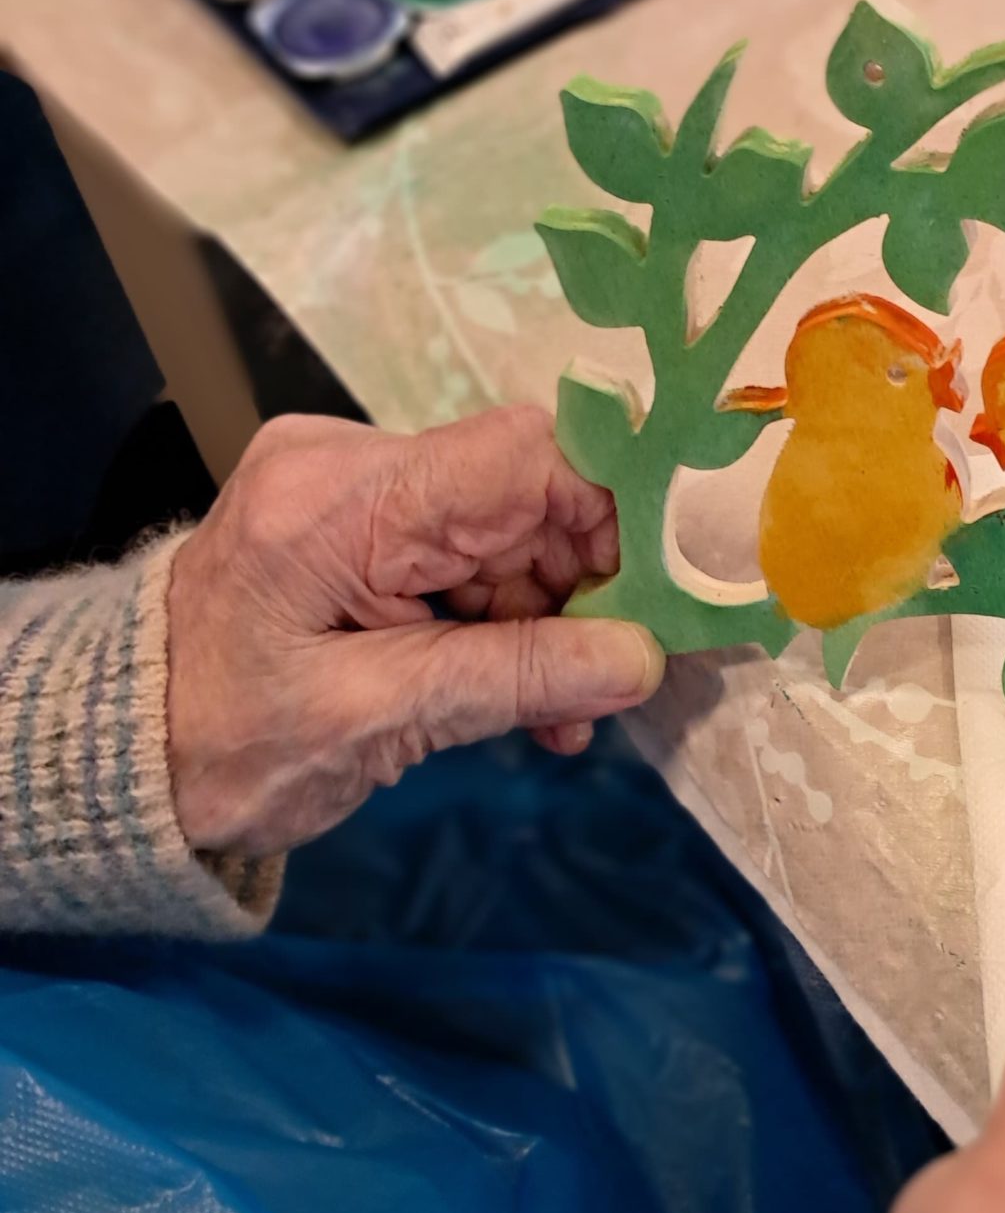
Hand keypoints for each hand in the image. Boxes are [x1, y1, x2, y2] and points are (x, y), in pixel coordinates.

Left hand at [166, 407, 660, 855]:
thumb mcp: (373, 723)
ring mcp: (359, 493)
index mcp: (340, 498)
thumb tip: (642, 659)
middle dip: (592, 584)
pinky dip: (512, 624)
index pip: (521, 453)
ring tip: (568, 717)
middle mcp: (352, 467)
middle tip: (627, 674)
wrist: (124, 759)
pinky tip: (534, 699)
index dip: (618, 507)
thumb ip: (511, 680)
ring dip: (556, 621)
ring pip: (513, 532)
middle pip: (527, 492)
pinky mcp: (366, 527)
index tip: (671, 588)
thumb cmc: (223, 747)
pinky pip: (474, 557)